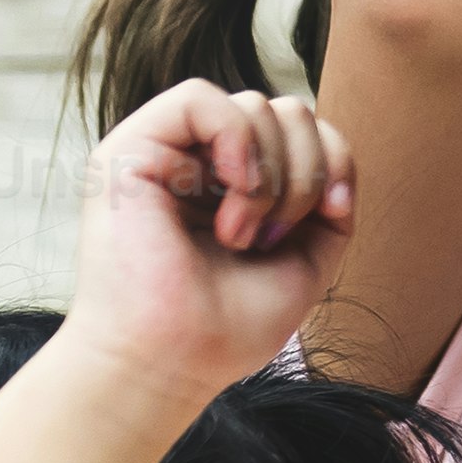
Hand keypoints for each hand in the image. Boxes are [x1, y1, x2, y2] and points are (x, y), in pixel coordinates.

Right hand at [66, 85, 353, 400]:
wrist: (172, 364)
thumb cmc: (228, 324)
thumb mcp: (307, 253)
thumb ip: (326, 197)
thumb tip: (332, 159)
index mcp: (234, 182)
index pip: (304, 129)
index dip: (334, 160)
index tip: (331, 215)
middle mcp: (197, 162)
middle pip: (288, 109)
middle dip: (305, 172)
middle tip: (270, 237)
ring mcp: (162, 155)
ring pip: (256, 103)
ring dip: (273, 174)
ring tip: (241, 234)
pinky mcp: (127, 154)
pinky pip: (201, 98)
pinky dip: (238, 140)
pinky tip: (235, 192)